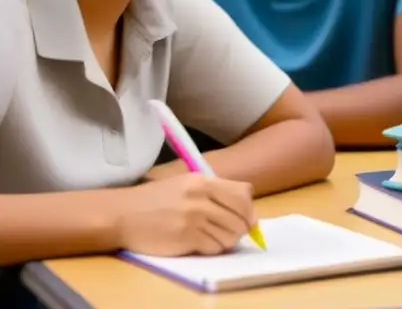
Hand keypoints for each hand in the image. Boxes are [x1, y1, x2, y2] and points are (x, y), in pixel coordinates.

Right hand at [115, 174, 255, 255]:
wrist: (123, 214)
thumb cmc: (156, 199)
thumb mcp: (187, 183)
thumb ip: (215, 191)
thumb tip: (246, 210)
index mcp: (204, 181)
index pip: (243, 194)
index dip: (249, 209)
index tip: (246, 218)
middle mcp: (201, 198)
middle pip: (241, 217)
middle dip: (241, 228)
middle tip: (232, 232)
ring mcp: (194, 218)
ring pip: (230, 235)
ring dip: (227, 240)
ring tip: (214, 237)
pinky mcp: (185, 238)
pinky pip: (214, 247)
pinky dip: (213, 248)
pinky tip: (201, 244)